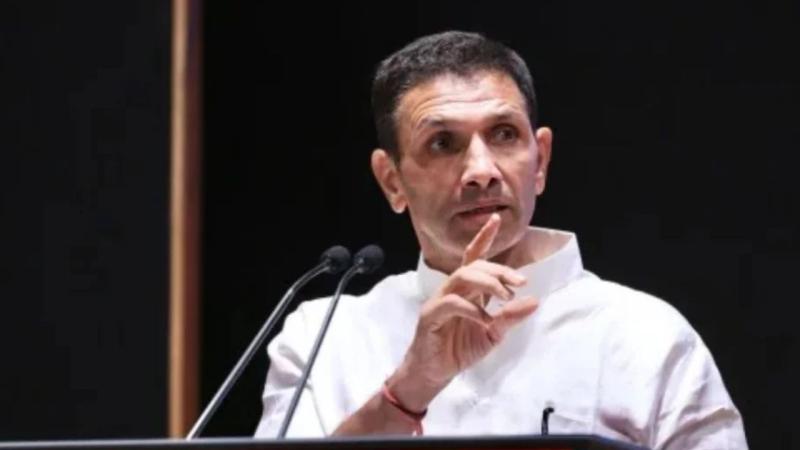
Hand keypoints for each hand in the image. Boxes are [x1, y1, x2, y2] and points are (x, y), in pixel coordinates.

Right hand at [387, 213, 538, 411]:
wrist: (433, 374)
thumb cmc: (458, 351)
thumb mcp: (492, 335)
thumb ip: (510, 318)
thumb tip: (534, 301)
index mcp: (466, 290)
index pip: (474, 257)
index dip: (483, 237)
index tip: (496, 218)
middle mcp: (452, 290)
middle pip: (473, 265)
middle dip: (499, 269)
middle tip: (520, 282)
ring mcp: (439, 301)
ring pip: (462, 277)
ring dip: (488, 283)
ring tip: (506, 297)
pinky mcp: (430, 316)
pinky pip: (451, 303)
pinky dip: (472, 309)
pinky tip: (485, 320)